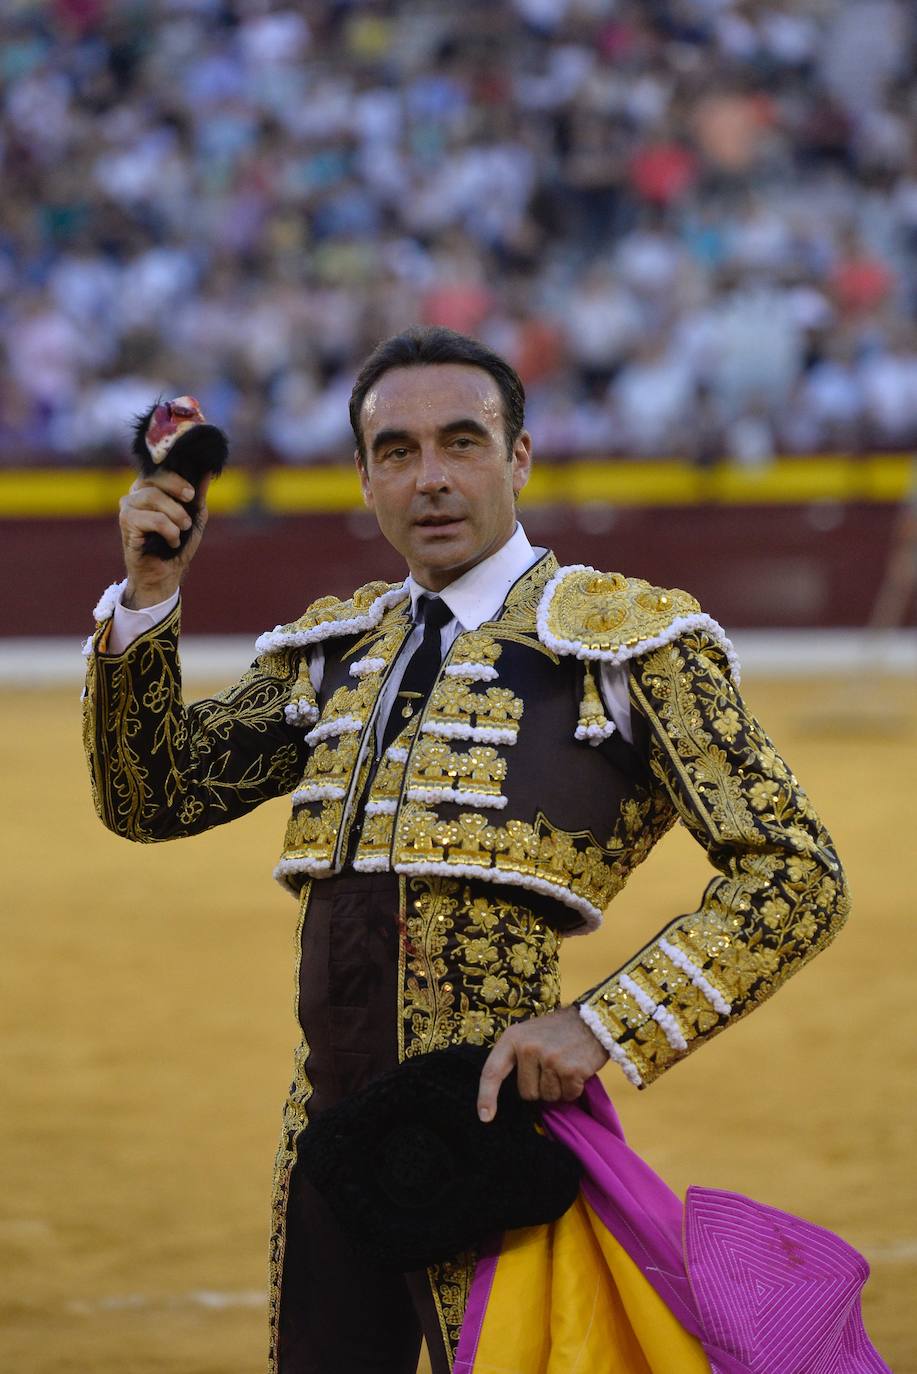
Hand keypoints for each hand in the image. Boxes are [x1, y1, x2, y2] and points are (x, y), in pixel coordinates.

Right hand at [119, 470, 211, 607]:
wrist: (165, 573)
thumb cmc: (177, 544)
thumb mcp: (194, 517)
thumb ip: (198, 497)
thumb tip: (205, 473)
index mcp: (150, 487)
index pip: (160, 469)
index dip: (177, 477)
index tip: (192, 493)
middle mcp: (136, 492)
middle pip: (155, 477)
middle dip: (177, 489)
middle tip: (190, 504)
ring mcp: (128, 506)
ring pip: (153, 497)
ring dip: (176, 514)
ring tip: (183, 528)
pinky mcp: (126, 522)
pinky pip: (154, 519)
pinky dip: (169, 530)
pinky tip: (172, 541)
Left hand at [476, 1005, 608, 1122]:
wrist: (592, 1019)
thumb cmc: (557, 1030)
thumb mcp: (529, 1033)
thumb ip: (516, 1057)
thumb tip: (512, 1093)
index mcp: (513, 1038)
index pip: (492, 1071)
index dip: (486, 1096)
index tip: (485, 1117)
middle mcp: (529, 1048)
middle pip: (527, 1093)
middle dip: (540, 1087)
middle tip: (552, 1066)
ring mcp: (550, 1059)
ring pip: (548, 1097)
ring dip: (558, 1088)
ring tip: (565, 1064)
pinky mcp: (571, 1070)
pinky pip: (568, 1096)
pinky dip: (574, 1089)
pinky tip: (577, 1070)